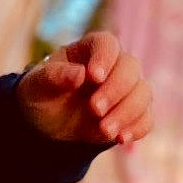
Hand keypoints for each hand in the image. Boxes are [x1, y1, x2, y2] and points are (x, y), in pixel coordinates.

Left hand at [17, 30, 152, 146]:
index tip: (93, 77)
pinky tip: (120, 139)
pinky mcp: (131, 114)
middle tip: (94, 109)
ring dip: (126, 112)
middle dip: (115, 90)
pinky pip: (145, 118)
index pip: (107, 44)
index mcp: (90, 50)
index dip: (104, 58)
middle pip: (130, 68)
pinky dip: (136, 128)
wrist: (46, 123)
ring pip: (142, 93)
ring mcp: (125, 90)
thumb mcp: (37, 85)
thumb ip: (54, 76)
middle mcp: (113, 66)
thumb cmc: (42, 95)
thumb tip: (80, 74)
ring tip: (104, 130)